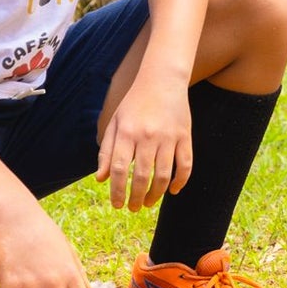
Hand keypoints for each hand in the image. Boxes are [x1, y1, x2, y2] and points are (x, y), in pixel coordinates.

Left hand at [98, 59, 193, 212]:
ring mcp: (168, 136)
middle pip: (141, 177)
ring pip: (163, 175)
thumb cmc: (134, 104)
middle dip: (135, 198)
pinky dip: (180, 182)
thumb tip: (101, 179)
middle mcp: (147, 136)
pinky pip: (185, 165)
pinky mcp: (184, 136)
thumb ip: (106, 151)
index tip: (117, 205)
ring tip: (148, 202)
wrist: (162, 80)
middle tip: (133, 208)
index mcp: (127, 132)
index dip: (117, 191)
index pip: (119, 169)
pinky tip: (173, 191)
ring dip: (155, 194)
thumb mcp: (115, 123)